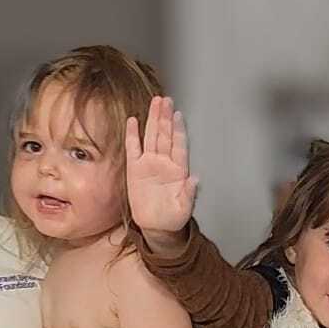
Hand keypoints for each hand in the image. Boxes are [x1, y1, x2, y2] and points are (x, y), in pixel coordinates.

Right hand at [126, 94, 197, 241]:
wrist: (157, 227)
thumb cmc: (173, 217)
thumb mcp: (185, 208)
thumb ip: (189, 193)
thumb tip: (195, 179)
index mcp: (178, 170)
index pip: (179, 145)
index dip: (178, 130)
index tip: (178, 115)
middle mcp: (164, 163)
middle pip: (165, 135)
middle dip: (165, 117)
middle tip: (165, 100)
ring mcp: (149, 164)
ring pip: (151, 137)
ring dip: (153, 120)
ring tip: (155, 103)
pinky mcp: (135, 170)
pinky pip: (133, 149)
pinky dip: (133, 135)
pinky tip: (133, 121)